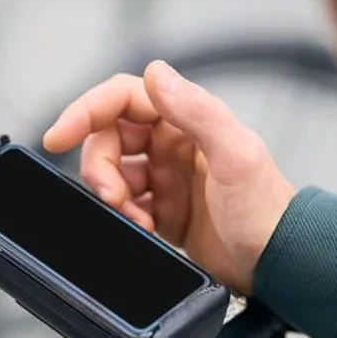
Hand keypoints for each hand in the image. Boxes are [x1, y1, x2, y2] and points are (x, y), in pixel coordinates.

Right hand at [44, 61, 295, 294]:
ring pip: (112, 174)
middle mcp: (172, 143)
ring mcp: (165, 177)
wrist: (278, 264)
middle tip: (111, 196)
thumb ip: (197, 111)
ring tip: (135, 217)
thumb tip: (154, 74)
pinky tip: (144, 228)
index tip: (57, 137)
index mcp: (187, 120)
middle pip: (107, 139)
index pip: (121, 99)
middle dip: (99, 167)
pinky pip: (124, 206)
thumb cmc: (266, 210)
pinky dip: (124, 218)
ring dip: (111, 195)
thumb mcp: (236, 155)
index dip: (84, 112)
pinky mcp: (161, 210)